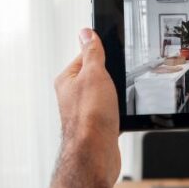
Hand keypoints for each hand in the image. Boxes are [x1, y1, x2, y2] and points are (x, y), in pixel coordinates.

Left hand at [54, 28, 120, 185]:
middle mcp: (72, 96)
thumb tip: (86, 32)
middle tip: (118, 79)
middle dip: (112, 76)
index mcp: (67, 80)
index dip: (102, 53)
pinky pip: (111, 112)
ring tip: (118, 100)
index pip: (85, 56)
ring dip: (116, 96)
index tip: (114, 53)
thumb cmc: (89, 118)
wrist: (95, 154)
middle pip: (97, 75)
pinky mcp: (97, 126)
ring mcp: (85, 112)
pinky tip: (121, 115)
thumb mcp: (94, 74)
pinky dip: (119, 112)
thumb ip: (92, 52)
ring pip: (106, 95)